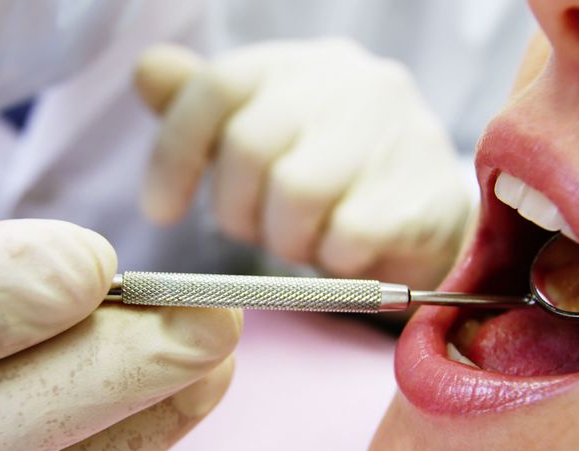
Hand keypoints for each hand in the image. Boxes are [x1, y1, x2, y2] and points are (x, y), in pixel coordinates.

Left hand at [136, 40, 472, 289]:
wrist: (431, 220)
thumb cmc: (335, 181)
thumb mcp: (266, 138)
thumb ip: (207, 109)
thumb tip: (147, 71)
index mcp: (304, 64)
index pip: (219, 84)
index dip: (175, 153)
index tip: (160, 211)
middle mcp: (354, 82)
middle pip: (251, 144)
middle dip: (235, 207)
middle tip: (255, 230)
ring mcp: (397, 132)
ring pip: (296, 193)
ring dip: (286, 238)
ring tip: (305, 240)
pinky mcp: (424, 192)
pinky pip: (344, 237)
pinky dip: (331, 258)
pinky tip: (344, 252)